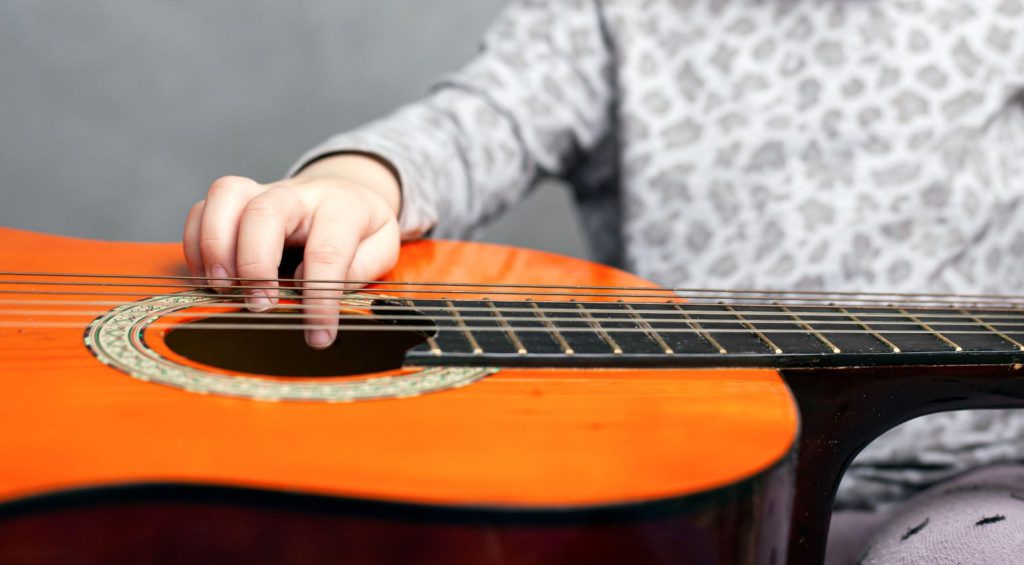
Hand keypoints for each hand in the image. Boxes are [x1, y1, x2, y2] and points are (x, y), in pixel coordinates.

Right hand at [183, 154, 401, 348]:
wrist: (343, 189)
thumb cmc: (359, 227)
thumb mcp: (383, 246)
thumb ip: (360, 267)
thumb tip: (318, 289)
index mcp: (341, 206)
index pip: (327, 249)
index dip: (320, 297)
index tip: (318, 335)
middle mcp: (296, 194)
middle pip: (266, 210)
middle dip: (256, 261)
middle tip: (260, 304)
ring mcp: (260, 192)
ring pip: (225, 196)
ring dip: (215, 245)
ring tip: (223, 289)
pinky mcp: (233, 203)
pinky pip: (201, 211)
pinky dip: (195, 245)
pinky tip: (209, 279)